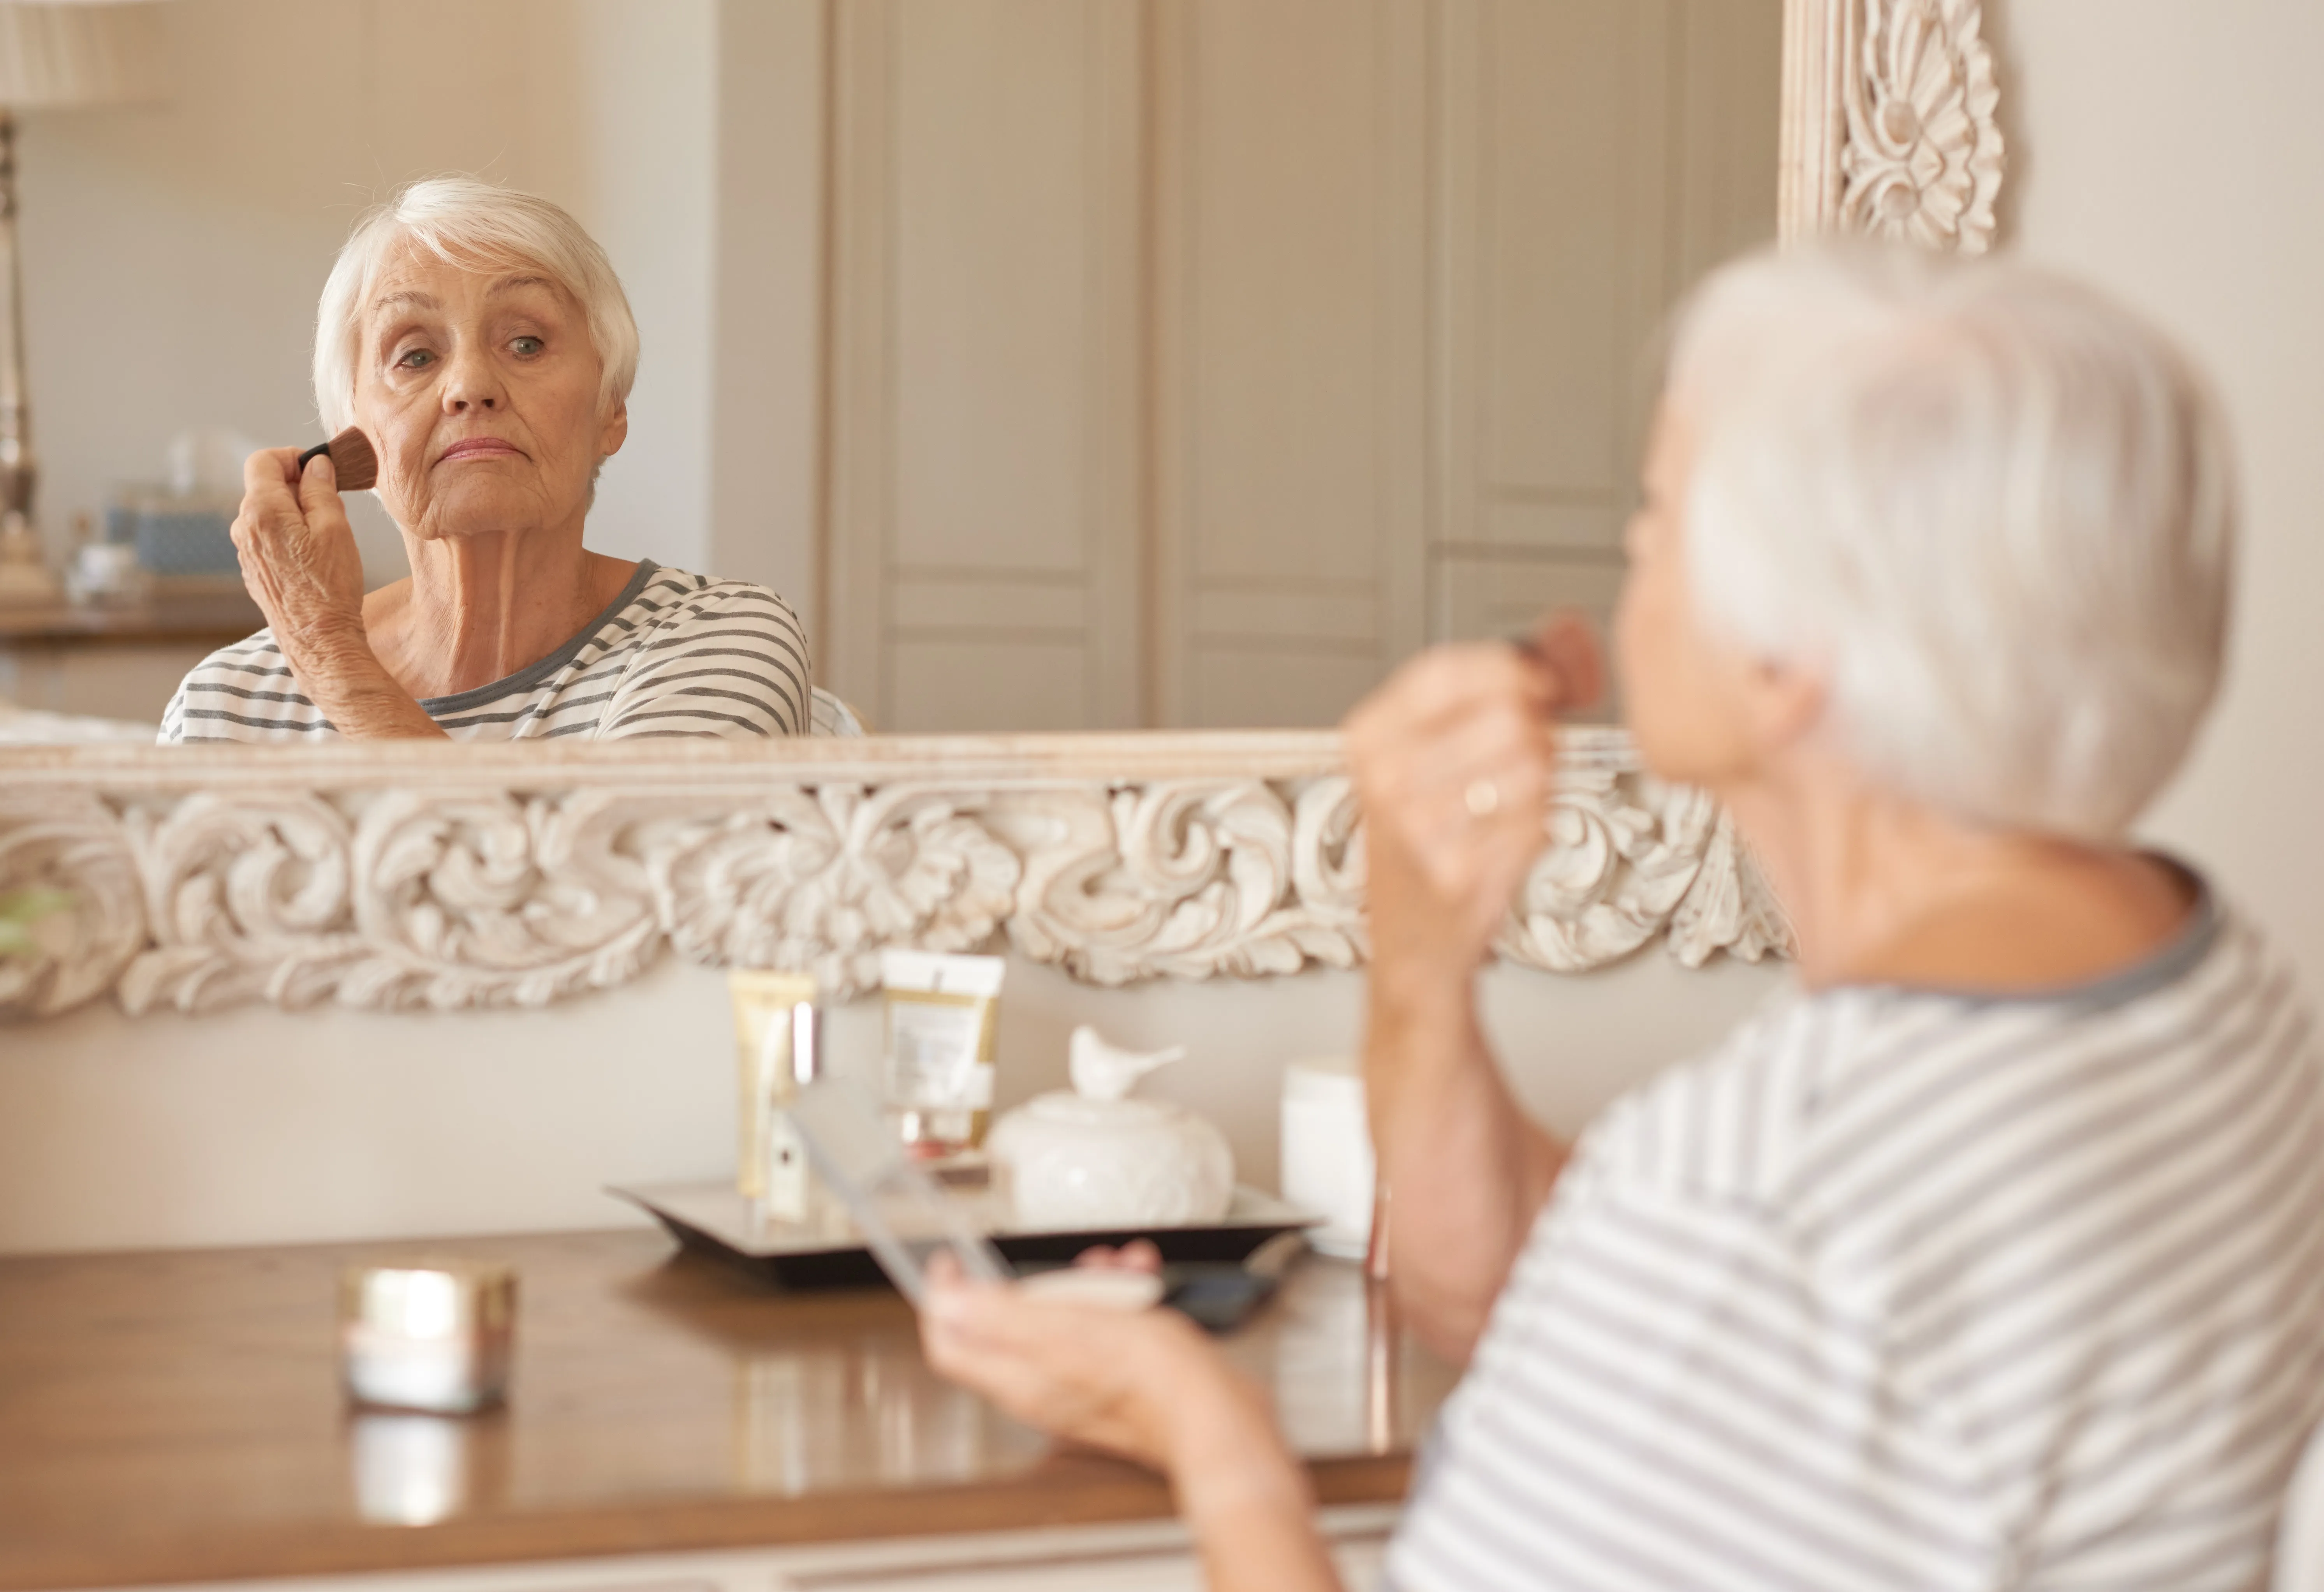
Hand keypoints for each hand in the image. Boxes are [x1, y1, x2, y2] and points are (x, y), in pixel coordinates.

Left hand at [230, 447, 369, 662]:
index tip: (318, 469)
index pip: (262, 461)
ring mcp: (245, 552)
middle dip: (297, 487)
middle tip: (332, 505)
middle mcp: (243, 528)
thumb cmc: (330, 586)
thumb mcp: (335, 528)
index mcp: (261, 510)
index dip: (292, 457)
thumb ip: (320, 489)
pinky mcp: (253, 571)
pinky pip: (267, 539)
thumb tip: (315, 466)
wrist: (318, 639)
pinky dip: (288, 536)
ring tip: (326, 536)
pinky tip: (313, 558)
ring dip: (294, 514)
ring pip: (267, 514)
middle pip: (264, 487)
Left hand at [921, 1244, 1217, 1468]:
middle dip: (1037, 1282)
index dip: (943, 1300)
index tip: (949, 1264)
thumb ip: (999, 1317)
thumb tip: (945, 1304)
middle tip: (1065, 1262)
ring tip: (1118, 1266)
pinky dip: (1120, 1300)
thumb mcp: (1065, 1330)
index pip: (952, 1344)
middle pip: (1012, 1325)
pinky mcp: (1117, 1378)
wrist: (1214, 1416)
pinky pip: (1103, 1329)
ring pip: (1064, 1319)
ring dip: (1087, 1283)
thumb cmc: (1147, 1381)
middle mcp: (1042, 1385)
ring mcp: (1080, 1383)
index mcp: (1019, 1378)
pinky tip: (1142, 1281)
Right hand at [1343, 614, 1603, 985]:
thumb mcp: (1430, 753)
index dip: (1512, 665)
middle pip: (1505, 714)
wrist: (1411, 942)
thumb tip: (1569, 631)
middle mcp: (1385, 780)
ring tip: (1510, 797)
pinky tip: (1507, 836)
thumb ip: (1496, 684)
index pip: (1448, 670)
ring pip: (1529, 763)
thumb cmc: (1427, 838)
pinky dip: (1538, 823)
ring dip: (1541, 778)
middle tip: (1523, 751)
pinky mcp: (1458, 872)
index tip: (1539, 679)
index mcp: (1368, 738)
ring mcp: (1420, 830)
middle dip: (1536, 728)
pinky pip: (1536, 818)